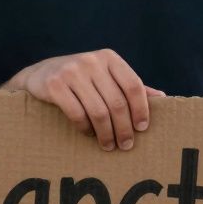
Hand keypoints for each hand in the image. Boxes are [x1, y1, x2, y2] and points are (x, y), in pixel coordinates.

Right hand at [4, 49, 163, 151]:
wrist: (40, 74)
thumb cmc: (81, 79)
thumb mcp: (105, 77)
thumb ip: (130, 86)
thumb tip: (162, 98)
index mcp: (109, 57)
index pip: (133, 85)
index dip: (140, 109)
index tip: (142, 129)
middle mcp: (91, 61)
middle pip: (117, 102)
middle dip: (123, 128)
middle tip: (126, 145)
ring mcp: (71, 71)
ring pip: (98, 111)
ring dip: (105, 133)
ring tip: (108, 145)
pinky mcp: (55, 84)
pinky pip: (77, 113)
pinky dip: (85, 128)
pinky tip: (88, 134)